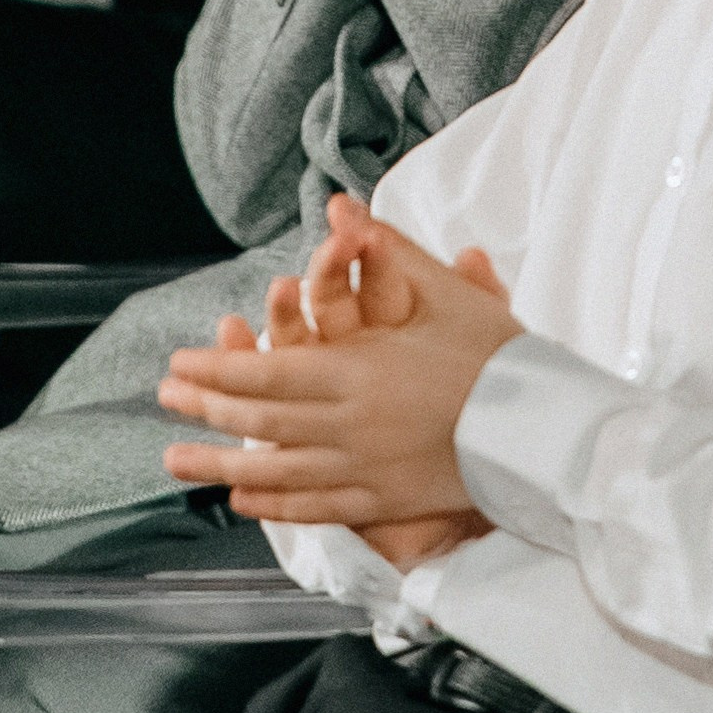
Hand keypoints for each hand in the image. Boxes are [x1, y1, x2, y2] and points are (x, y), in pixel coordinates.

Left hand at [158, 193, 513, 565]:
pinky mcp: (387, 500)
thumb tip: (341, 207)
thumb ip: (385, 251)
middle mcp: (350, 425)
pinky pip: (317, 505)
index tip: (178, 367)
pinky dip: (275, 503)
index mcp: (360, 372)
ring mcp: (365, 468)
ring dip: (220, 465)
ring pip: (277, 470)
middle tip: (166, 402)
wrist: (545, 429)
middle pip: (262, 421)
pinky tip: (245, 498)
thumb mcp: (444, 293)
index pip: (267, 374)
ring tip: (177, 461)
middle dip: (207, 410)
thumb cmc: (498, 355)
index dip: (216, 373)